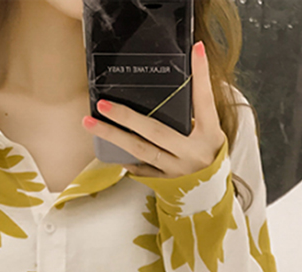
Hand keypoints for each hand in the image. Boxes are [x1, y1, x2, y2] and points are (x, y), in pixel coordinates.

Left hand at [82, 40, 226, 179]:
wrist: (210, 192)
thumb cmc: (209, 153)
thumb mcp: (210, 131)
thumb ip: (195, 112)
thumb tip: (174, 82)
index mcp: (209, 134)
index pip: (204, 100)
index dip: (201, 75)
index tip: (196, 49)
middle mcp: (192, 152)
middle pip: (156, 132)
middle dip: (127, 117)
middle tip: (103, 104)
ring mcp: (176, 169)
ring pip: (141, 151)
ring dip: (114, 137)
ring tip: (90, 123)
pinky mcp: (165, 182)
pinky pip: (141, 169)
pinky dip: (126, 159)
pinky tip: (108, 151)